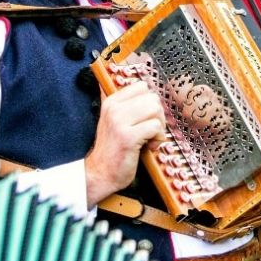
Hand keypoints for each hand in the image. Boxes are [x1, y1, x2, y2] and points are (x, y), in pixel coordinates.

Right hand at [84, 81, 165, 206]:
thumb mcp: (115, 121)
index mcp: (111, 101)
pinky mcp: (128, 137)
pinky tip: (150, 146)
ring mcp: (119, 122)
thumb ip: (129, 106)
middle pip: (152, 98)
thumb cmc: (113, 149)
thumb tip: (149, 92)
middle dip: (158, 115)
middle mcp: (114, 108)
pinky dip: (159, 138)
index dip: (150, 102)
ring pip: (156, 110)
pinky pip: (155, 127)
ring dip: (160, 126)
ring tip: (150, 138)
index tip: (145, 118)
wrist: (100, 173)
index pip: (142, 86)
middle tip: (151, 131)